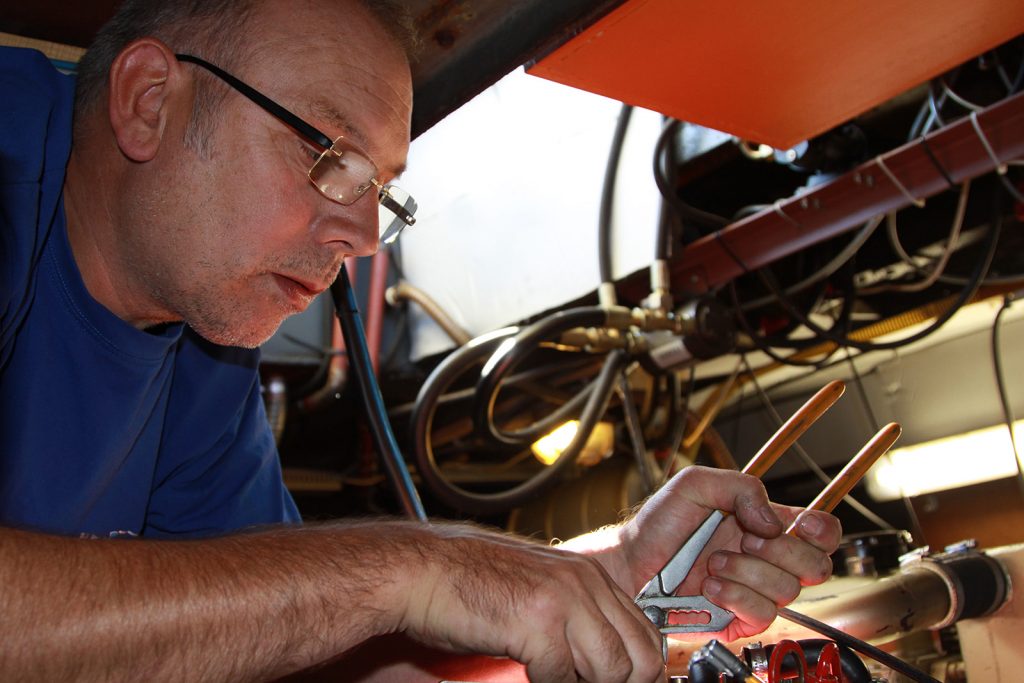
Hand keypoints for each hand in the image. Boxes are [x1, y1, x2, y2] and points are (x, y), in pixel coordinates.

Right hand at [396, 524, 665, 682]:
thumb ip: (576, 616)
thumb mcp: (538, 590)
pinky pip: (564, 679)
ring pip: (612, 671)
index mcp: (589, 574)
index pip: (645, 635)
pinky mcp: (537, 623)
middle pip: (641, 657)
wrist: (421, 571)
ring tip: (553, 680)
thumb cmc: (469, 584)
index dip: (637, 673)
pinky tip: (528, 676)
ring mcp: (563, 601)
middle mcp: (584, 582)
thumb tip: (604, 660)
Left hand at [595, 466, 841, 641]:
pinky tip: (711, 586)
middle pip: (816, 565)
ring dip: (747, 571)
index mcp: (765, 524)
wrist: (631, 563)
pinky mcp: (742, 619)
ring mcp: (756, 590)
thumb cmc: (660, 524)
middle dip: (780, 550)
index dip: (822, 531)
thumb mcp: (696, 484)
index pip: (821, 532)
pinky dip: (736, 595)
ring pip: (787, 589)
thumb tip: (775, 521)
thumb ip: (742, 487)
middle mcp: (766, 558)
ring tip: (713, 563)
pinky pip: (763, 613)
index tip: (800, 525)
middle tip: (744, 539)